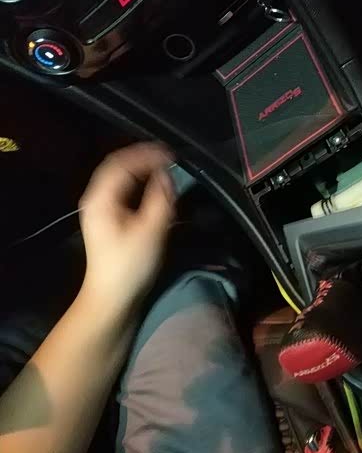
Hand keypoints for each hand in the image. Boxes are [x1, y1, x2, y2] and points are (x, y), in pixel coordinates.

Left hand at [79, 143, 174, 311]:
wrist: (111, 298)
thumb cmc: (130, 265)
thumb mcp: (151, 231)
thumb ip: (161, 199)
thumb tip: (166, 176)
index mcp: (102, 198)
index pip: (123, 164)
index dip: (147, 155)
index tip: (172, 155)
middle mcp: (97, 199)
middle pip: (118, 168)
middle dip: (144, 159)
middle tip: (170, 159)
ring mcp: (101, 210)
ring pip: (121, 179)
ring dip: (143, 171)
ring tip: (165, 170)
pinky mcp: (109, 220)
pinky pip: (124, 192)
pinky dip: (140, 185)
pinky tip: (155, 190)